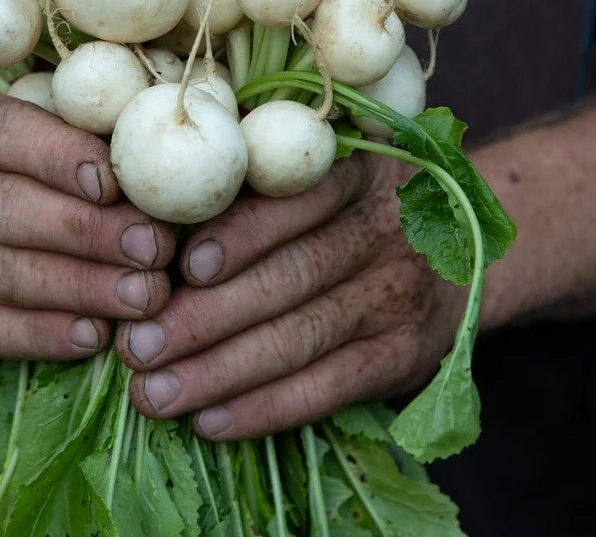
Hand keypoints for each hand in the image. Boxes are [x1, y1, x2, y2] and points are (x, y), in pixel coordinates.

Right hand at [0, 81, 173, 358]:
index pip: (3, 134)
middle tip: (157, 247)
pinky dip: (47, 334)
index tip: (122, 182)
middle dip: (92, 231)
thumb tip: (143, 163)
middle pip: (10, 210)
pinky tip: (96, 332)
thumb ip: (42, 130)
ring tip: (147, 295)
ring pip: (7, 276)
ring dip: (85, 288)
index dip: (64, 157)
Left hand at [116, 153, 465, 438]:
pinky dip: (266, 408)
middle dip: (204, 317)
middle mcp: (383, 231)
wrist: (461, 257)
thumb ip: (258, 189)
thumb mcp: (326, 180)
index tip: (182, 267)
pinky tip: (211, 421)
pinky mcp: (402, 356)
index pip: (295, 202)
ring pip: (299, 338)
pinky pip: (327, 388)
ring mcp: (396, 296)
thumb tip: (154, 217)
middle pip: (288, 278)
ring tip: (154, 393)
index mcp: (356, 175)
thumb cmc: (354, 211)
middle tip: (136, 346)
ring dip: (220, 372)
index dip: (240, 235)